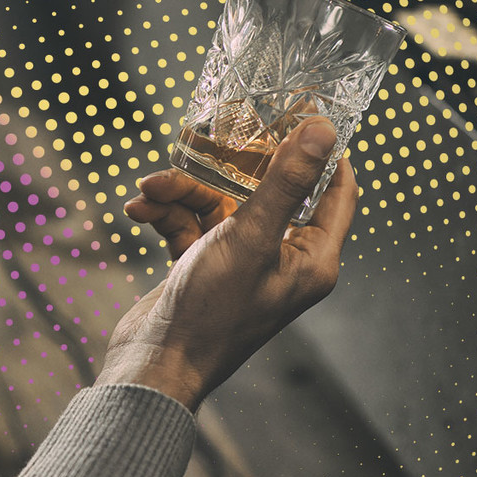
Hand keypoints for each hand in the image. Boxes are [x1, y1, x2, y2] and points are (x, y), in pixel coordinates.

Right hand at [95, 117, 357, 411]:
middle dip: (230, 165)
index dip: (322, 152)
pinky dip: (165, 213)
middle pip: (266, 190)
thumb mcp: (248, 239)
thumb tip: (324, 131)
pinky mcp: (202, 266)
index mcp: (310, 259)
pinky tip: (140, 211)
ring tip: (151, 188)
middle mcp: (280, 258)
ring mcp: (239, 262)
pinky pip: (188, 224)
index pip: (336, 192)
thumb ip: (285, 183)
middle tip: (214, 133)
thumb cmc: (210, 314)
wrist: (153, 364)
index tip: (301, 113)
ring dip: (181, 191)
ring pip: (217, 204)